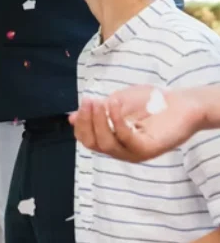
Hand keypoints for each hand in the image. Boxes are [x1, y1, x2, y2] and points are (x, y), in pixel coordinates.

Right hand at [70, 86, 206, 162]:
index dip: (80, 123)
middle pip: (93, 143)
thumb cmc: (150, 102)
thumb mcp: (116, 103)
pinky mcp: (147, 149)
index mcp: (113, 141)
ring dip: (98, 121)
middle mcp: (122, 150)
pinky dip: (115, 121)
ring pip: (105, 143)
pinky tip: (113, 105)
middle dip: (86, 121)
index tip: (82, 102)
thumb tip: (70, 118)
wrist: (182, 102)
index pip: (87, 139)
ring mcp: (134, 152)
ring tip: (99, 102)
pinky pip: (124, 138)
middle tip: (88, 101)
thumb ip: (97, 112)